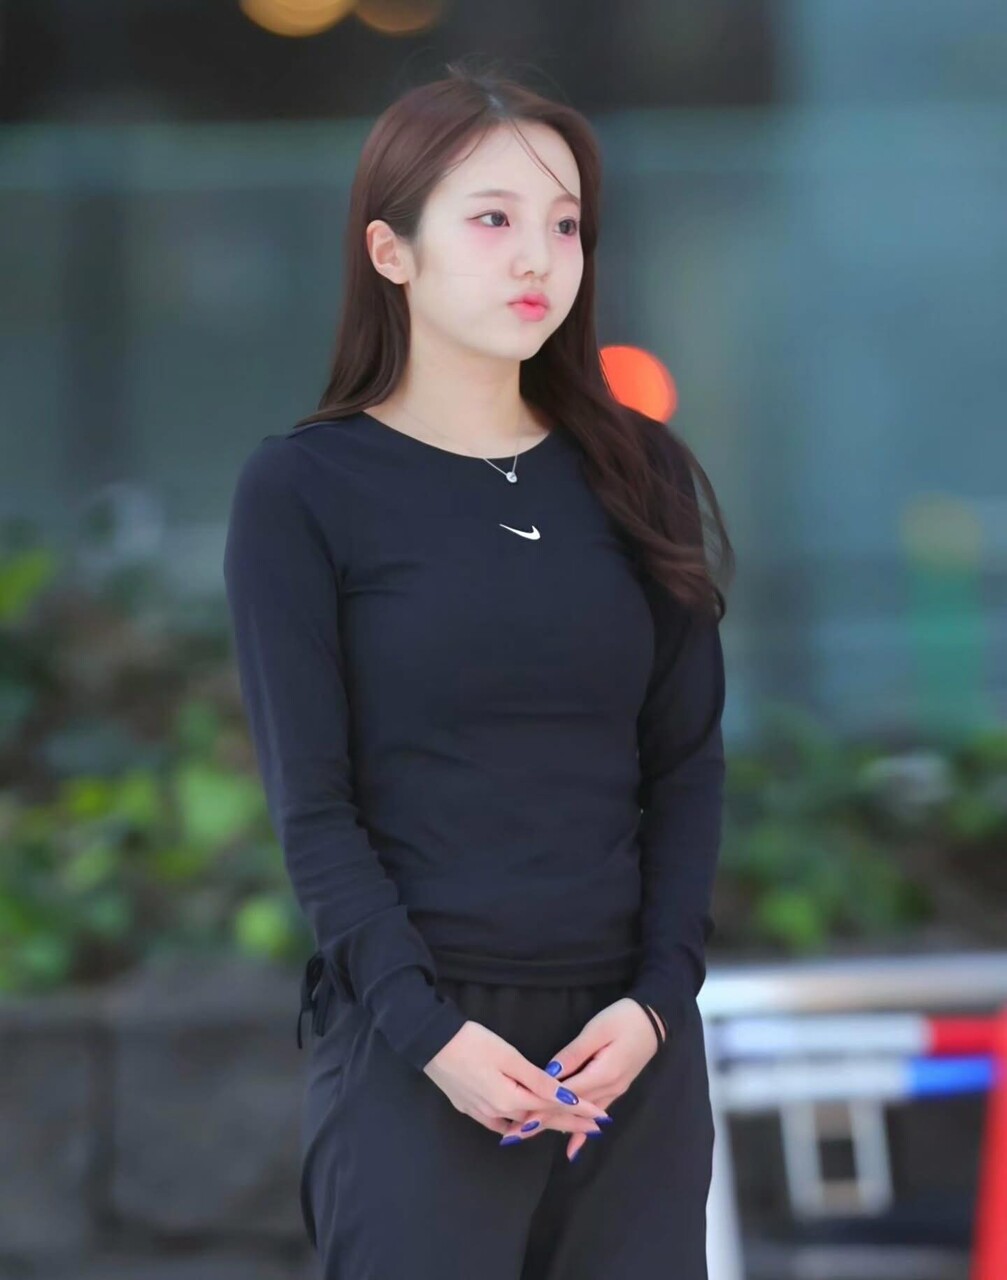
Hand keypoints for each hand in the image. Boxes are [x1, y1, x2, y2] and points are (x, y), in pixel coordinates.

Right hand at [422, 1020, 612, 1137]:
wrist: (431, 1043)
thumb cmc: (472, 1043)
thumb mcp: (509, 1056)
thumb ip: (537, 1079)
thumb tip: (564, 1096)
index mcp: (511, 1100)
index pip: (553, 1109)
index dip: (579, 1112)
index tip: (602, 1117)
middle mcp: (498, 1113)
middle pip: (540, 1120)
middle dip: (570, 1124)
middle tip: (595, 1128)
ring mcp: (481, 1113)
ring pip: (520, 1124)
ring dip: (545, 1125)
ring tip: (567, 1126)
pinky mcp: (468, 1108)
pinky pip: (500, 1123)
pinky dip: (517, 1125)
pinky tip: (522, 1125)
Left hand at [494, 999, 667, 1160]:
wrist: (655, 1020)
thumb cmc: (624, 1019)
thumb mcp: (597, 1030)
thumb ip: (574, 1053)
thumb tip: (550, 1072)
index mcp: (602, 1074)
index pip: (566, 1096)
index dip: (542, 1106)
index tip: (520, 1118)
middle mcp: (609, 1090)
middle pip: (571, 1110)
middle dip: (543, 1121)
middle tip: (515, 1135)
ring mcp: (613, 1092)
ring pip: (581, 1115)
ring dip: (556, 1125)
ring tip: (530, 1136)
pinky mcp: (615, 1089)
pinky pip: (595, 1114)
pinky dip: (582, 1131)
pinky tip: (572, 1148)